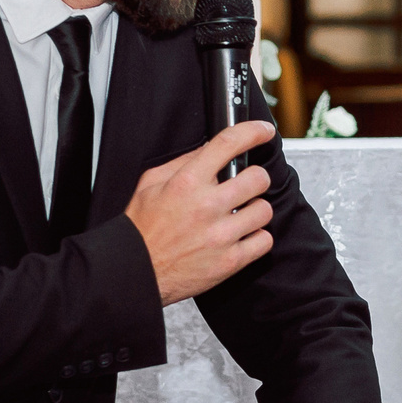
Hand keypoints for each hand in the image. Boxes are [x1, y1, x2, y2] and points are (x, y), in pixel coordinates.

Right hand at [124, 121, 276, 305]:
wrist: (137, 271)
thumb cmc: (142, 230)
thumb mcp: (150, 184)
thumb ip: (181, 163)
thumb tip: (208, 149)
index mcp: (187, 182)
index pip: (228, 144)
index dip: (253, 132)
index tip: (263, 132)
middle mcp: (207, 206)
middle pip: (258, 178)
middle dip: (255, 179)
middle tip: (246, 185)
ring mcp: (221, 235)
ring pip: (264, 210)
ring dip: (255, 210)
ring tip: (239, 214)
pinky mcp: (230, 260)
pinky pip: (264, 241)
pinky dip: (256, 238)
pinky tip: (241, 236)